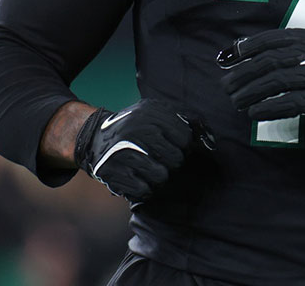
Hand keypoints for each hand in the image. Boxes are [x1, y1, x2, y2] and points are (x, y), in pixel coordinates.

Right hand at [73, 98, 200, 203]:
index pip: (185, 137)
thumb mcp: (156, 113)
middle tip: (160, 158)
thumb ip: (185, 121)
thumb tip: (211, 140)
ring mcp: (123, 152)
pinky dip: (143, 188)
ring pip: (161, 177)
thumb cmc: (135, 127)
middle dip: (172, 162)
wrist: (94, 137)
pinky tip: (137, 178)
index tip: (174, 145)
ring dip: (158, 176)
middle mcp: (136, 130)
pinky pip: (143, 191)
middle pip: (176, 159)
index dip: (183, 145)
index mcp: (150, 113)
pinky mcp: (112, 172)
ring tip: (149, 168)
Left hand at [216, 28, 304, 131]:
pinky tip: (255, 112)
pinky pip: (289, 102)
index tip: (227, 59)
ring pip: (276, 82)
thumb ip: (289, 50)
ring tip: (236, 101)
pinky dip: (268, 108)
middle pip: (270, 61)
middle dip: (244, 74)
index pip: (272, 39)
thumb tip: (244, 52)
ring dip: (251, 92)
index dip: (246, 48)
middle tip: (226, 86)